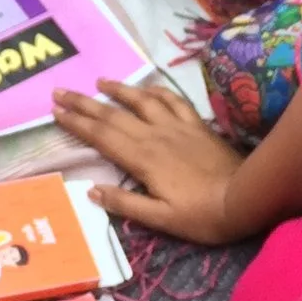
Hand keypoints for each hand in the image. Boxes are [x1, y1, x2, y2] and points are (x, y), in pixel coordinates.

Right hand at [50, 79, 245, 244]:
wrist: (245, 199)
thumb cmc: (201, 216)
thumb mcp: (161, 219)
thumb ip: (126, 204)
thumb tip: (91, 190)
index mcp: (142, 159)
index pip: (102, 137)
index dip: (77, 123)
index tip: (55, 111)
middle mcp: (155, 136)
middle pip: (113, 115)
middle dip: (84, 103)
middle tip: (60, 91)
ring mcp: (176, 127)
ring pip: (141, 101)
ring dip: (118, 90)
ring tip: (99, 81)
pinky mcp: (196, 125)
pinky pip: (173, 100)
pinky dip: (157, 91)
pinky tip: (148, 87)